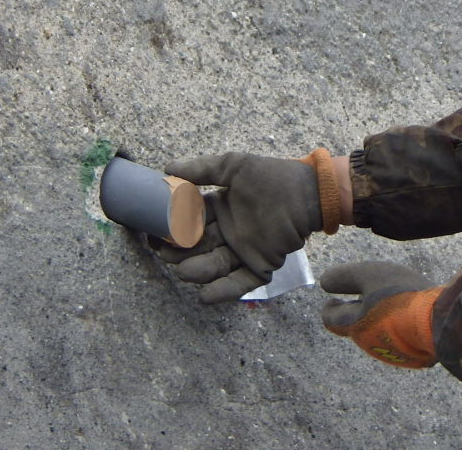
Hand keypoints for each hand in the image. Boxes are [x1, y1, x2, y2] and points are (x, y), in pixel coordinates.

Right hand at [155, 152, 323, 302]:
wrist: (307, 193)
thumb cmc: (271, 177)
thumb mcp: (234, 166)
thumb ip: (202, 169)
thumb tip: (167, 169)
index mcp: (220, 210)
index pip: (190, 222)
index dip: (173, 228)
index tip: (154, 233)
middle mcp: (228, 232)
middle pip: (198, 247)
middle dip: (180, 252)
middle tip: (167, 253)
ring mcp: (244, 251)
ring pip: (214, 266)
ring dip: (198, 271)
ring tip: (184, 271)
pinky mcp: (261, 266)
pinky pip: (239, 282)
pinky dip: (223, 290)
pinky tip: (206, 296)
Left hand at [320, 261, 442, 368]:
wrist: (441, 323)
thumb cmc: (401, 296)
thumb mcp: (369, 275)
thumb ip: (343, 277)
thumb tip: (324, 281)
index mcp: (355, 325)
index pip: (330, 319)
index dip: (330, 308)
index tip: (332, 300)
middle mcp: (369, 343)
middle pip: (355, 326)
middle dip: (357, 311)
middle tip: (366, 295)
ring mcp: (391, 353)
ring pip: (377, 332)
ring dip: (379, 318)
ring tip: (395, 301)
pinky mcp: (412, 356)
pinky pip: (398, 340)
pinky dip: (398, 327)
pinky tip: (412, 315)